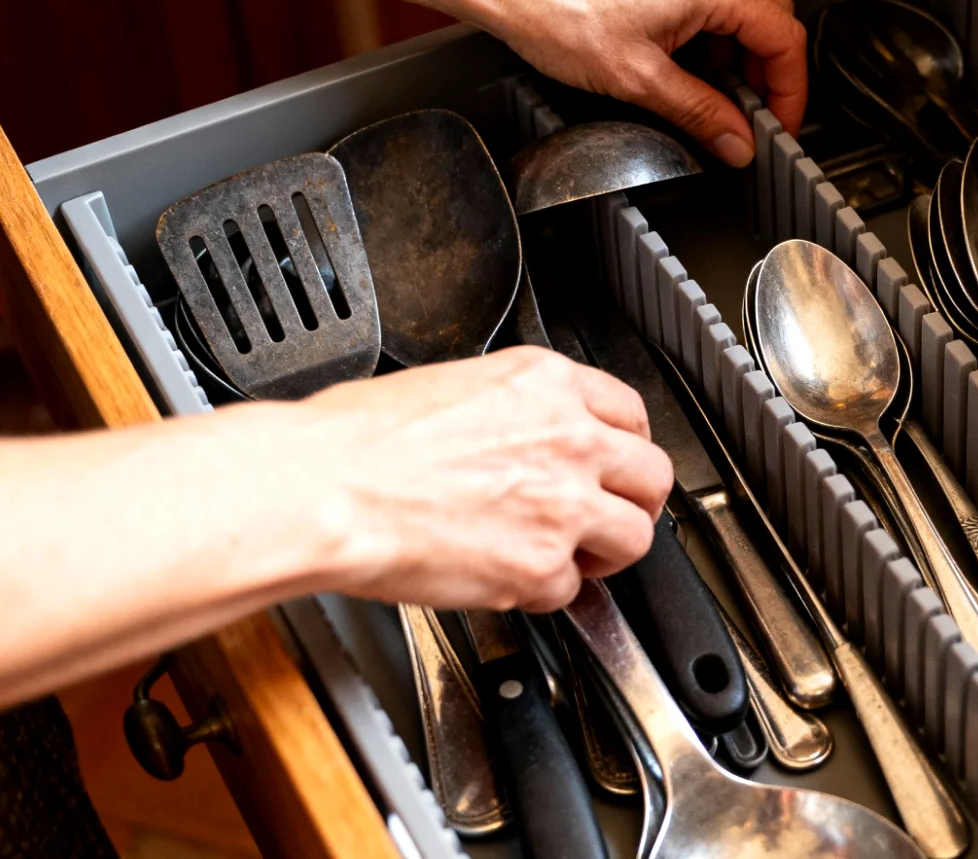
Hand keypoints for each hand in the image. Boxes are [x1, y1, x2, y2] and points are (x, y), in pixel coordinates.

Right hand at [301, 346, 671, 612]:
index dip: (626, 447)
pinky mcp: (542, 565)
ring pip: (634, 537)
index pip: (631, 413)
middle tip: (611, 516)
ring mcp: (564, 504)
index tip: (617, 464)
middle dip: (634, 501)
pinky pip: (572, 589)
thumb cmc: (360, 440)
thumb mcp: (454, 385)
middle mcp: (570, 439)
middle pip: (652, 476)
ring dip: (607, 552)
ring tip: (571, 556)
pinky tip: (509, 578)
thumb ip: (516, 410)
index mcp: (547, 385)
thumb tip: (530, 435)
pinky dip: (545, 592)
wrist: (325, 488)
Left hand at [467, 0, 806, 166]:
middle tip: (751, 117)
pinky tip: (680, 60)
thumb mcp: (638, 80)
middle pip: (770, 16)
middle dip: (767, 73)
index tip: (777, 125)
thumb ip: (701, 114)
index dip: (790, 92)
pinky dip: (707, 29)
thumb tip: (736, 139)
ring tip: (709, 94)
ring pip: (739, 2)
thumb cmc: (552, 7)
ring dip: (735, 52)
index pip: (785, 38)